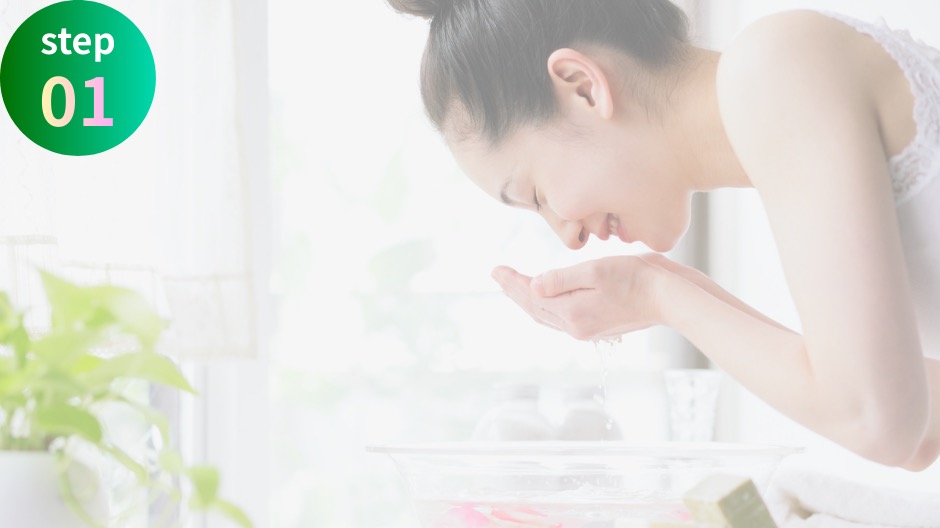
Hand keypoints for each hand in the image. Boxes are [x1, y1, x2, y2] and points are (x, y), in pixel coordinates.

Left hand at [491, 254, 669, 340]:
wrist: (668, 298)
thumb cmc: (636, 277)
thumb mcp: (595, 270)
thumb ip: (561, 279)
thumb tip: (533, 286)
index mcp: (571, 312)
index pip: (531, 296)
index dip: (512, 282)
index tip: (496, 269)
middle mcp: (576, 326)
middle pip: (535, 309)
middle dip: (514, 291)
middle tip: (498, 275)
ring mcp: (586, 330)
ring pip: (546, 316)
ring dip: (528, 300)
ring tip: (514, 286)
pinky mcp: (597, 327)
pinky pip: (560, 319)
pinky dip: (546, 307)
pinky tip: (544, 299)